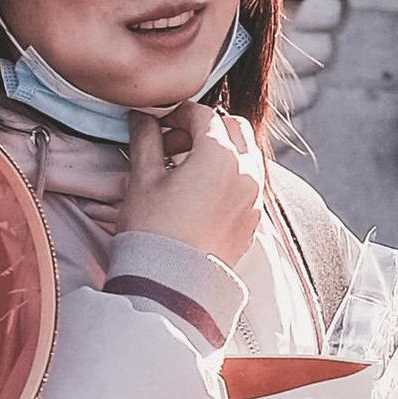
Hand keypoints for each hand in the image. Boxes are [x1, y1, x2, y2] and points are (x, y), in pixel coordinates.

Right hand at [116, 101, 267, 271]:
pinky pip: (249, 183)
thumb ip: (146, 139)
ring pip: (248, 154)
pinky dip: (231, 175)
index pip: (203, 114)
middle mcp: (246, 172)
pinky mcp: (253, 220)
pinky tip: (202, 192)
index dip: (177, 114)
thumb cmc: (153, 231)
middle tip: (175, 144)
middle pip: (234, 127)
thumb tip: (143, 118)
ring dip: (222, 149)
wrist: (171, 284)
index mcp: (219, 155)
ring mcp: (254, 198)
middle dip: (206, 127)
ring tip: (188, 168)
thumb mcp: (143, 179)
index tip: (159, 124)